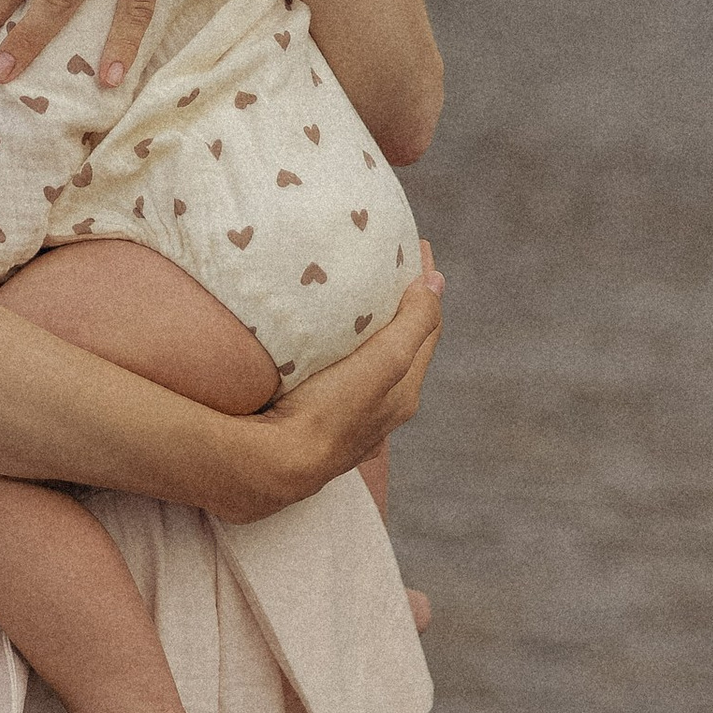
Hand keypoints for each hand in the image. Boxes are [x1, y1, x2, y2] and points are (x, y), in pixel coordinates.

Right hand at [205, 253, 443, 524]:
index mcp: (404, 392)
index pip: (427, 327)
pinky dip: (345, 353)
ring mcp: (352, 420)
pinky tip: (324, 345)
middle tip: (390, 265)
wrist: (276, 466)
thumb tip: (436, 283)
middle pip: (403, 346)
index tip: (418, 246)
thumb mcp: (383, 363)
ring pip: (372, 364)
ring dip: (371, 331)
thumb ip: (413, 324)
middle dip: (402, 305)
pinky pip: (342, 379)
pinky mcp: (321, 424)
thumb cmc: (329, 411)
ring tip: (356, 298)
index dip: (426, 285)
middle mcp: (384, 409)